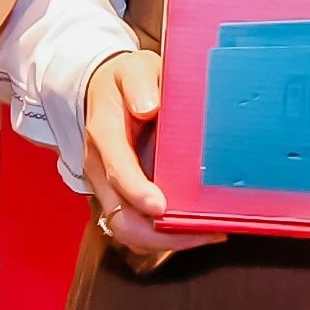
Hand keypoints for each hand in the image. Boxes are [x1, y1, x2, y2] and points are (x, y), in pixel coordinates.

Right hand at [82, 51, 221, 270]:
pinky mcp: (119, 197)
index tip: (161, 206)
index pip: (117, 171)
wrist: (102, 91)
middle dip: (159, 234)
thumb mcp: (133, 68)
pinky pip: (136, 229)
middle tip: (203, 231)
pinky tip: (197, 230)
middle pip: (120, 217)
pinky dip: (163, 238)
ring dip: (165, 241)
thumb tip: (149, 108)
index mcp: (104, 135)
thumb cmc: (124, 80)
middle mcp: (101, 168)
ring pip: (127, 231)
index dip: (137, 192)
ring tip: (208, 233)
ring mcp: (108, 187)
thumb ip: (139, 84)